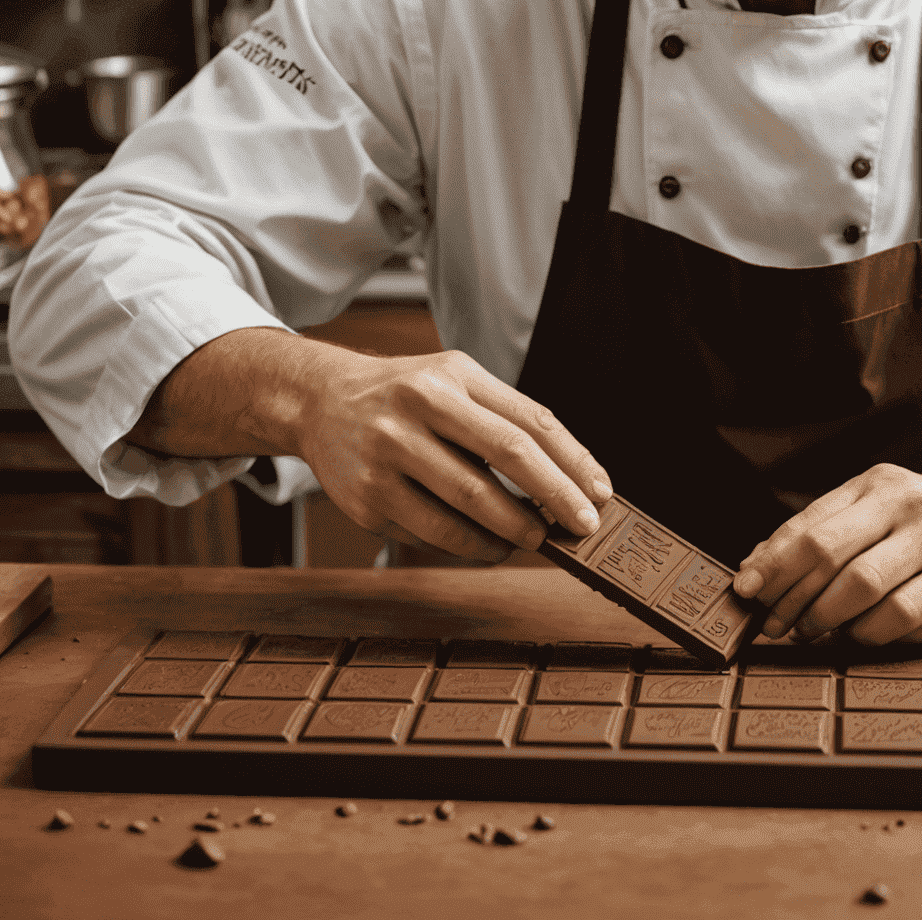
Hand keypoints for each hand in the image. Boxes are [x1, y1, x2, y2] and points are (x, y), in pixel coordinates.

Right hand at [293, 347, 611, 563]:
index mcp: (453, 375)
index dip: (572, 459)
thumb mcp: (455, 382)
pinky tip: (490, 546)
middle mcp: (420, 407)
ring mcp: (389, 453)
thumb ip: (505, 420)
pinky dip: (471, 546)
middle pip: (505, 456)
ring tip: (534, 538)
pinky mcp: (367, 498)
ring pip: (469, 504)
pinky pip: (432, 533)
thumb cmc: (406, 395)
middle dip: (554, 497)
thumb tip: (568, 479)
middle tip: (581, 526)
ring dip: (513, 530)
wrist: (320, 402)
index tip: (600, 492)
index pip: (528, 419)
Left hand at [731, 464, 921, 645]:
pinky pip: (907, 630)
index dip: (774, 566)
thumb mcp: (873, 501)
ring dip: (833, 627)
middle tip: (777, 624)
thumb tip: (755, 564)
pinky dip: (873, 637)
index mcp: (887, 486)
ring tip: (815, 629)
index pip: (817, 532)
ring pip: (875, 607)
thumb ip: (817, 526)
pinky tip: (861, 631)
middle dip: (799, 605)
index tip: (745, 590)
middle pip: (843, 572)